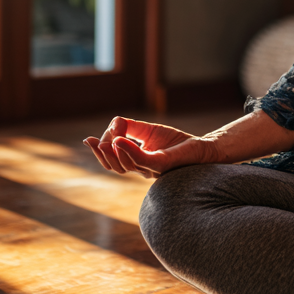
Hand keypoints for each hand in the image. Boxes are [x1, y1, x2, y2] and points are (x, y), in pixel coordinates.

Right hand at [84, 115, 222, 178]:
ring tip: (106, 140)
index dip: (101, 151)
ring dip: (113, 152)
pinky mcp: (163, 164)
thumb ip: (129, 128)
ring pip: (126, 166)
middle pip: (116, 167)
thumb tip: (113, 124)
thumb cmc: (176, 142)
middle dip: (102, 155)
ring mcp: (152, 168)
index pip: (114, 161)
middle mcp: (143, 169)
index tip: (90, 138)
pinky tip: (119, 140)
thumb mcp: (148, 131)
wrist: (203, 148)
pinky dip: (128, 150)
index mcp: (137, 163)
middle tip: (92, 142)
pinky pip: (142, 160)